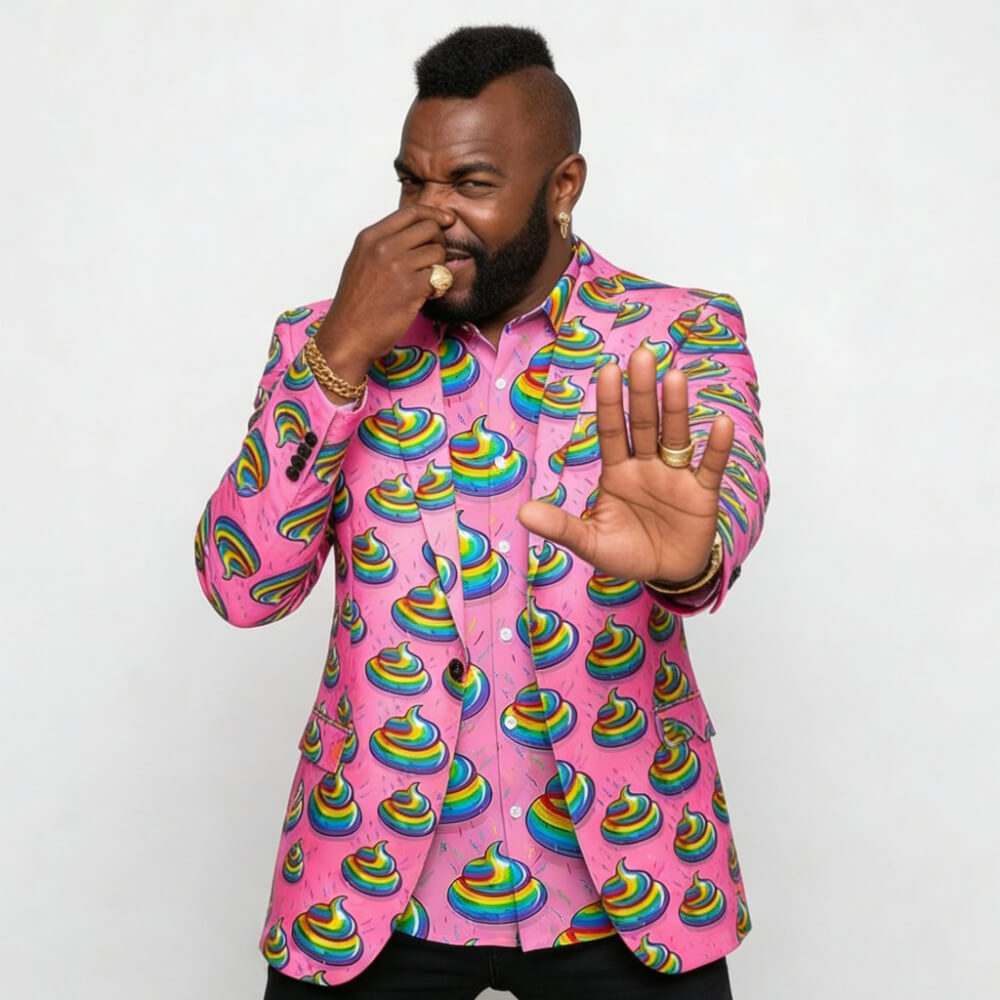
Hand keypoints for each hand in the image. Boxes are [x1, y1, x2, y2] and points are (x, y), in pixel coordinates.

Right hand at [313, 205, 454, 381]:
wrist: (348, 335)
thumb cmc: (355, 305)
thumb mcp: (361, 262)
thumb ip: (384, 244)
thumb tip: (415, 233)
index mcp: (370, 237)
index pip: (411, 213)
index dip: (434, 215)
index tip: (446, 220)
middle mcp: (384, 247)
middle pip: (430, 228)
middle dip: (438, 243)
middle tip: (432, 262)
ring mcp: (398, 266)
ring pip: (438, 252)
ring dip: (438, 268)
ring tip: (424, 283)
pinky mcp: (412, 288)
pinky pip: (440, 276)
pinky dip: (438, 287)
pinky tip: (426, 296)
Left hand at [518, 347, 732, 583]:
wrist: (665, 576)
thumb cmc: (627, 554)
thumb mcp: (591, 543)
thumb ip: (561, 527)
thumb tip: (523, 513)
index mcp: (618, 472)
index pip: (613, 431)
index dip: (611, 403)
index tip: (608, 370)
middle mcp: (646, 466)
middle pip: (645, 424)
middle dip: (643, 392)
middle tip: (643, 355)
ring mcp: (675, 477)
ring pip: (676, 437)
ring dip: (676, 409)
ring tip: (675, 377)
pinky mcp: (702, 495)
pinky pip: (710, 468)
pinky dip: (717, 448)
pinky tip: (720, 424)